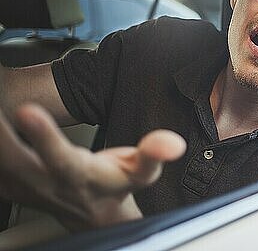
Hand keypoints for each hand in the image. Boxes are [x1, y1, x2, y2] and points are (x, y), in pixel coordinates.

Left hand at [0, 104, 185, 230]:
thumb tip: (172, 142)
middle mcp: (46, 184)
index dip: (44, 136)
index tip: (28, 110)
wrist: (94, 216)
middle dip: (1, 131)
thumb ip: (154, 154)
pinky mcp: (10, 184)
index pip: (60, 158)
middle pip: (13, 158)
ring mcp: (24, 186)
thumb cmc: (116, 188)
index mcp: (79, 176)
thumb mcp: (142, 174)